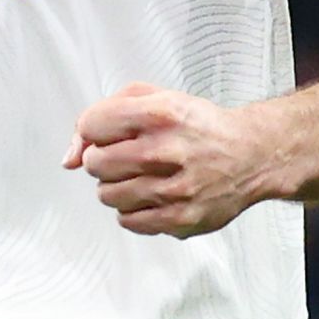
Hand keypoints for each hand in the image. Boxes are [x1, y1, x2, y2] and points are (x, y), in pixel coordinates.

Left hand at [64, 82, 262, 237]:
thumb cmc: (198, 125)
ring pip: (107, 195)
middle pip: (95, 163)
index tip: (107, 133)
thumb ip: (104, 114)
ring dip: (116, 186)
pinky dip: (132, 210)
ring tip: (140, 176)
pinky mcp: (182, 219)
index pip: (91, 125)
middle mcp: (168, 150)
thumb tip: (69, 158)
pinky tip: (151, 195)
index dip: (93, 130)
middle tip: (124, 156)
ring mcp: (175, 189)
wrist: (250, 155)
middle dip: (102, 159)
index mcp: (160, 113)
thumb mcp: (155, 98)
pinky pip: (128, 221)